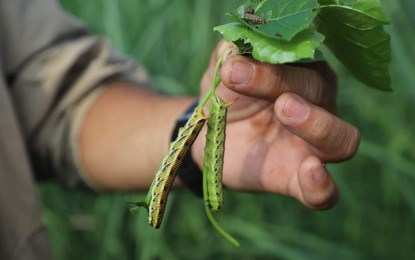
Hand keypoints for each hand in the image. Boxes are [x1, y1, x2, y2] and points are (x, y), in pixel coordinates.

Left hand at [192, 42, 359, 208]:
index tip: (232, 66)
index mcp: (302, 74)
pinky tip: (311, 172)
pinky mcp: (297, 180)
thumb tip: (237, 46)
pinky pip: (325, 193)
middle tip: (242, 78)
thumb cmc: (225, 96)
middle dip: (281, 83)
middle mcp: (318, 107)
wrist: (208, 135)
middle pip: (320, 91)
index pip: (302, 61)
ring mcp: (312, 147)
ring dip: (317, 124)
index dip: (271, 62)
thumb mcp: (222, 71)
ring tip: (284, 109)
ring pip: (342, 139)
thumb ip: (230, 53)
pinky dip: (323, 186)